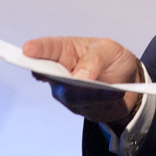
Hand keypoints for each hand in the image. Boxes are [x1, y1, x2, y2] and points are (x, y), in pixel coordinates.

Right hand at [21, 35, 142, 126]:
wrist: (128, 81)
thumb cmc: (113, 59)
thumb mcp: (109, 50)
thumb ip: (94, 59)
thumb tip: (78, 77)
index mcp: (65, 50)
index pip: (47, 48)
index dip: (36, 49)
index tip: (27, 50)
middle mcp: (61, 71)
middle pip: (49, 74)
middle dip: (48, 73)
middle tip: (49, 73)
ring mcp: (67, 91)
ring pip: (68, 93)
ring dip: (82, 90)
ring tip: (98, 85)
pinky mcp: (79, 107)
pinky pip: (86, 105)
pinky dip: (99, 99)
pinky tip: (113, 93)